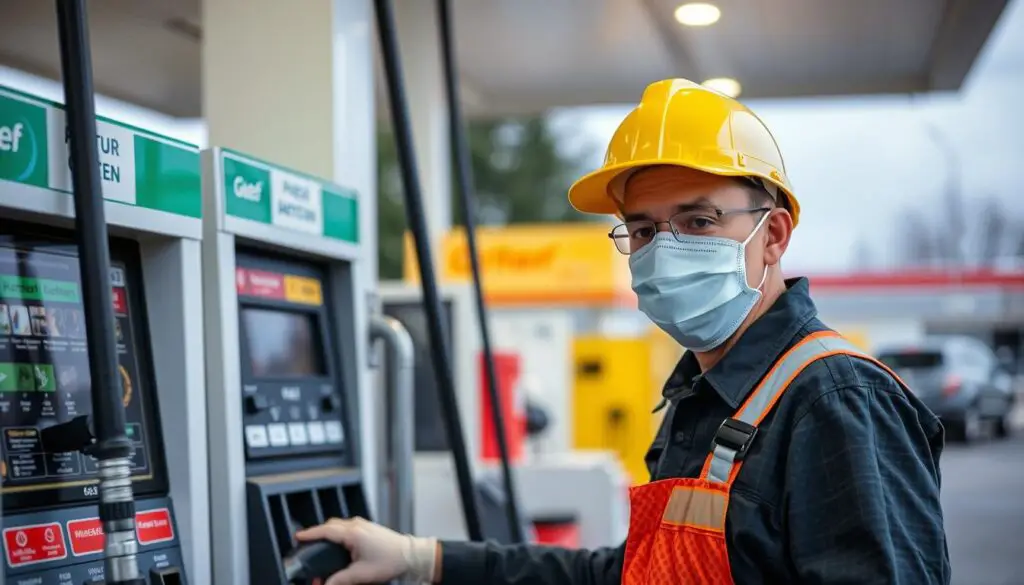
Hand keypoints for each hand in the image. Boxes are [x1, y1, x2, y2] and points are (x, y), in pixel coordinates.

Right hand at [296, 517, 437, 584]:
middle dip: (317, 534)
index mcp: (353, 533)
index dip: (310, 534)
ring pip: (339, 525)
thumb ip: (340, 580)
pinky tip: (338, 544)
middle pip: (330, 525)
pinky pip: (348, 527)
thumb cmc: (391, 561)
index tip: (297, 537)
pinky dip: (338, 533)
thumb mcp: (361, 575)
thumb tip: (325, 584)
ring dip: (328, 533)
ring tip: (320, 545)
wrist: (412, 555)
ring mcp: (364, 524)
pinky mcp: (369, 528)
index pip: (325, 530)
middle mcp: (357, 525)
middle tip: (306, 543)